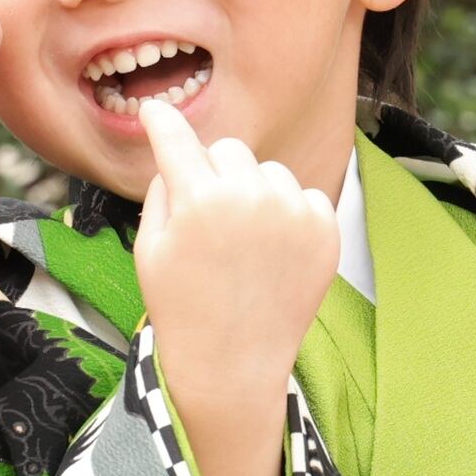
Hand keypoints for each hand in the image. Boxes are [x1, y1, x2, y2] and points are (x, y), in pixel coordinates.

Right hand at [131, 97, 336, 422]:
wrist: (232, 364)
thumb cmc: (182, 308)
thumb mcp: (149, 248)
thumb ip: (162, 190)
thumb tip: (181, 154)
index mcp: (199, 199)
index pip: (177, 138)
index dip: (162, 121)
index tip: (156, 110)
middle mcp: (251, 196)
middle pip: (230, 150)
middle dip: (215, 172)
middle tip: (209, 217)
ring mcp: (294, 213)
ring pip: (270, 172)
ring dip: (255, 193)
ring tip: (244, 244)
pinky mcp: (326, 231)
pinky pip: (305, 197)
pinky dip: (290, 216)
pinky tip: (273, 254)